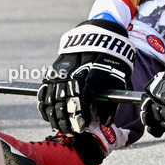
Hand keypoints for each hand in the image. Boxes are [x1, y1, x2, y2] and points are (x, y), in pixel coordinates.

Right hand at [37, 19, 135, 133]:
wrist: (101, 33)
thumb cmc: (112, 61)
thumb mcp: (119, 78)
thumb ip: (111, 101)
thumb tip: (105, 122)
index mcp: (95, 69)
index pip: (85, 93)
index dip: (82, 111)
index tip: (83, 124)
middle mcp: (77, 68)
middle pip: (68, 95)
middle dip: (68, 116)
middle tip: (71, 131)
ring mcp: (64, 67)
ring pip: (54, 93)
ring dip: (56, 112)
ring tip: (60, 127)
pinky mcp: (55, 68)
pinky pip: (46, 87)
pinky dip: (45, 103)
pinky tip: (48, 115)